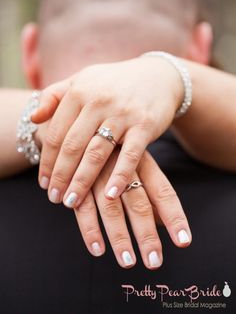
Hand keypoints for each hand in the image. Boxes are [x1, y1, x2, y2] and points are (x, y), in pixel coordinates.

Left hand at [32, 56, 182, 206]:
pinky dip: (119, 175)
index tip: (44, 182)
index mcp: (79, 92)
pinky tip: (110, 194)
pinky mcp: (145, 125)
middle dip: (61, 175)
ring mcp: (123, 114)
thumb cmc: (114, 83)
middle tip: (55, 198)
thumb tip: (33, 119)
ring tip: (72, 202)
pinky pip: (130, 155)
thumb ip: (55, 96)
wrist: (158, 76)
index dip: (47, 161)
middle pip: (73, 146)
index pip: (56, 133)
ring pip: (97, 153)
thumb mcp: (83, 80)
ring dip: (82, 180)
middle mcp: (98, 102)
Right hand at [74, 149, 190, 268]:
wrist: (78, 126)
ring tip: (127, 261)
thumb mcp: (135, 161)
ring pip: (111, 207)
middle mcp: (122, 166)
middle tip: (154, 262)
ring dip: (119, 236)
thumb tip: (162, 220)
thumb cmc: (114, 151)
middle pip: (138, 203)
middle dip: (146, 234)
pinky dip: (90, 229)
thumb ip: (148, 189)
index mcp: (142, 161)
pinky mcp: (76, 180)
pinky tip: (98, 249)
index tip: (183, 242)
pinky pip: (84, 207)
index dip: (174, 216)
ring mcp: (98, 172)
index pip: (163, 191)